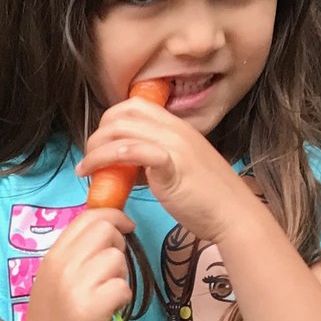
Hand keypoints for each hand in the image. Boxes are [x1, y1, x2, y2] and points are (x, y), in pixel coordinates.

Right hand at [20, 204, 132, 320]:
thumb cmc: (52, 320)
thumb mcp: (54, 277)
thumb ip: (75, 253)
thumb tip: (109, 232)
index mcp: (54, 255)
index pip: (89, 217)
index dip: (114, 216)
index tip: (125, 228)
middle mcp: (63, 266)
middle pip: (106, 231)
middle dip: (118, 245)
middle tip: (111, 269)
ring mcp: (77, 286)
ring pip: (117, 259)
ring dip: (120, 276)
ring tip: (105, 294)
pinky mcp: (92, 308)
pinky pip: (123, 288)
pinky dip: (122, 299)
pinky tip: (109, 310)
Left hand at [77, 95, 257, 246]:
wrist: (234, 215)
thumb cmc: (207, 199)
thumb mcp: (177, 169)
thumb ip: (154, 161)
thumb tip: (126, 165)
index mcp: (177, 126)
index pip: (134, 106)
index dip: (109, 121)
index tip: (100, 145)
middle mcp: (175, 129)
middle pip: (122, 114)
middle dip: (98, 134)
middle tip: (90, 158)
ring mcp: (174, 144)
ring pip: (121, 131)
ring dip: (95, 149)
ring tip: (86, 170)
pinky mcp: (171, 164)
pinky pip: (132, 151)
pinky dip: (107, 159)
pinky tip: (96, 174)